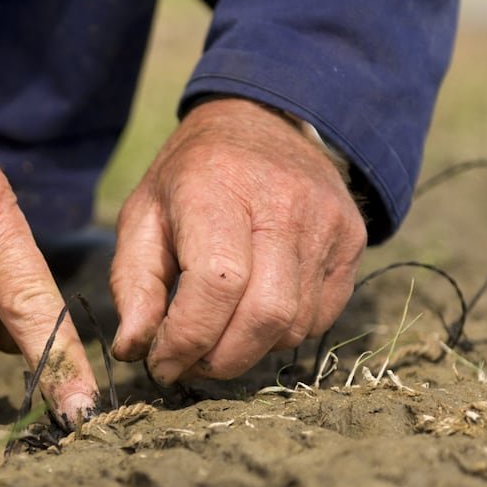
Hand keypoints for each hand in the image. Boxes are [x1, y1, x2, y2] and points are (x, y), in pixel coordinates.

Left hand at [110, 98, 365, 382]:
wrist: (263, 121)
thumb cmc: (191, 177)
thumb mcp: (143, 215)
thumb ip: (133, 284)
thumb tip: (133, 350)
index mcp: (219, 188)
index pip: (217, 283)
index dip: (188, 337)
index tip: (161, 363)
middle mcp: (284, 203)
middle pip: (265, 315)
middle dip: (220, 359)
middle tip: (190, 365)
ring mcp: (328, 221)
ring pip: (295, 325)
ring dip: (250, 351)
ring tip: (218, 338)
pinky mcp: (354, 239)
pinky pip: (322, 317)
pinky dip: (283, 334)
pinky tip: (254, 314)